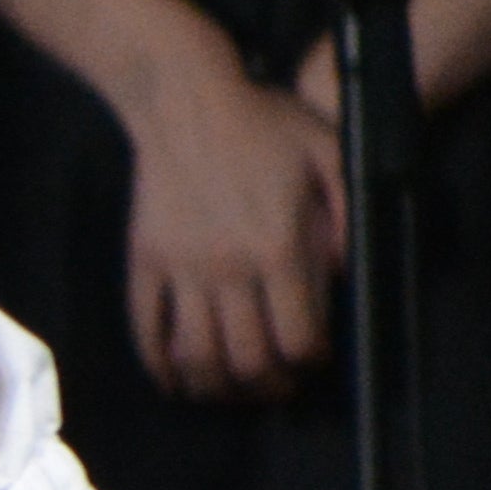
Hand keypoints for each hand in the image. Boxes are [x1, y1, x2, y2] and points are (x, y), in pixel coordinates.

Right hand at [111, 45, 344, 400]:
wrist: (186, 100)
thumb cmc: (267, 125)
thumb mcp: (330, 158)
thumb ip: (345, 220)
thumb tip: (344, 278)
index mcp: (279, 247)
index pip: (298, 337)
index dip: (310, 362)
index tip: (315, 358)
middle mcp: (229, 267)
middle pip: (248, 359)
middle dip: (269, 386)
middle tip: (279, 384)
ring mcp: (181, 268)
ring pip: (196, 355)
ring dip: (217, 387)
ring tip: (232, 389)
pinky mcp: (145, 262)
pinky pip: (146, 329)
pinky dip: (160, 366)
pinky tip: (177, 379)